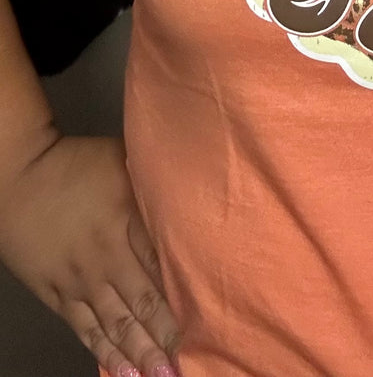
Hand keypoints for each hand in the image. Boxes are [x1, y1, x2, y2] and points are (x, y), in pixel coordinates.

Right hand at [0, 134, 180, 376]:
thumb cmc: (78, 163)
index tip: (211, 319)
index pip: (163, 264)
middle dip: (167, 336)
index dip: (187, 294)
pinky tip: (122, 371)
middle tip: (188, 365)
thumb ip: (154, 185)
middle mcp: (106, 255)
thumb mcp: (125, 161)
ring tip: (162, 376)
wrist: (19, 177)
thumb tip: (193, 193)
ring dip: (140, 352)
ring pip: (116, 323)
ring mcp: (80, 279)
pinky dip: (104, 351)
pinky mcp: (56, 294)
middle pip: (144, 302)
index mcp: (127, 219)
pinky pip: (84, 328)